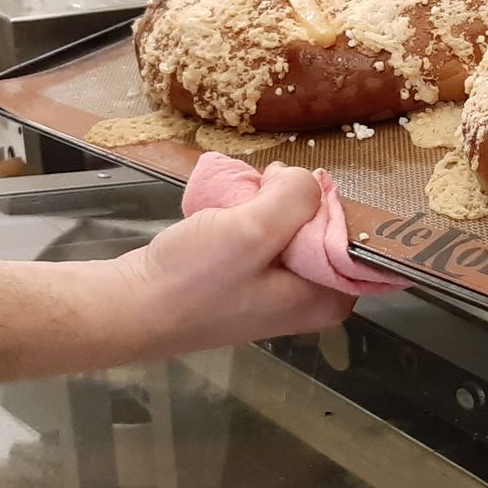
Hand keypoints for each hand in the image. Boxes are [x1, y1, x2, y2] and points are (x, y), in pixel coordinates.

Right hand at [114, 162, 354, 355]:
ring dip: (267, 204)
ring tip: (238, 200)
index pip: (356, 236)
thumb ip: (295, 198)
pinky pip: (265, 235)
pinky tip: (227, 210)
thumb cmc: (194, 280)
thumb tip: (308, 180)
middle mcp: (312, 299)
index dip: (328, 202)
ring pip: (292, 226)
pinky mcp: (250, 280)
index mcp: (330, 299)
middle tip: (260, 189)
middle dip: (294, 200)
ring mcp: (280, 291)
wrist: (132, 306)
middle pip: (324, 228)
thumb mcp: (253, 230)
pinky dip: (249, 215)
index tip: (293, 189)